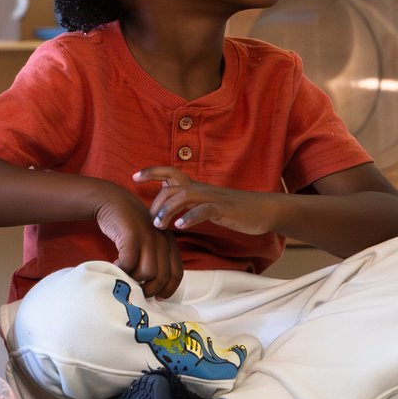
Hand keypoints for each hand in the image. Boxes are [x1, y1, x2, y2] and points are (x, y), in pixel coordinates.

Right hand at [95, 184, 183, 299]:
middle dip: (149, 289)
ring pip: (147, 272)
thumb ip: (155, 255)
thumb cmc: (129, 224)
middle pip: (162, 276)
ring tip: (124, 275)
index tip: (158, 297)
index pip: (177, 273)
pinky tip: (115, 265)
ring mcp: (147, 237)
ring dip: (134, 278)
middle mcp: (162, 240)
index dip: (169, 289)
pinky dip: (122, 269)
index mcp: (170, 243)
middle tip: (137, 292)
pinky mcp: (131, 236)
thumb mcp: (148, 238)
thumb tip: (153, 283)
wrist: (113, 200)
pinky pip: (129, 262)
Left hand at [136, 168, 279, 238]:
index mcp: (196, 187)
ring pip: (183, 197)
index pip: (170, 173)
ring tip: (159, 225)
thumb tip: (167, 211)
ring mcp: (213, 198)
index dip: (152, 171)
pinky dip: (190, 217)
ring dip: (167, 210)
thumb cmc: (233, 210)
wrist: (263, 210)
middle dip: (156, 203)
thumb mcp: (206, 204)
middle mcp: (201, 189)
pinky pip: (204, 210)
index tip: (134, 176)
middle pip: (171, 188)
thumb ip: (188, 204)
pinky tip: (180, 227)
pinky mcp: (224, 209)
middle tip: (151, 221)